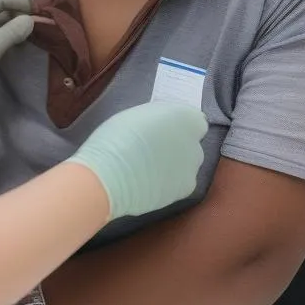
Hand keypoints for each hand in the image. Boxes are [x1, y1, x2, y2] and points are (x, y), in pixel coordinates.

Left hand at [0, 0, 35, 107]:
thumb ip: (12, 31)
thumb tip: (32, 20)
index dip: (22, 2)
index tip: (41, 11)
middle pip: (1, 7)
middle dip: (20, 14)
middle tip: (40, 23)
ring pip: (0, 20)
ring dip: (16, 25)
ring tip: (34, 31)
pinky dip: (9, 34)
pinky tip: (22, 39)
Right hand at [68, 102, 207, 219]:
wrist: (109, 176)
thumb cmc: (117, 137)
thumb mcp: (137, 114)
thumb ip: (158, 119)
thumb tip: (162, 125)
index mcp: (184, 118)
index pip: (195, 120)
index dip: (179, 125)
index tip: (163, 129)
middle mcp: (195, 142)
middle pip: (192, 143)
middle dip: (177, 145)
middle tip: (153, 148)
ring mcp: (192, 168)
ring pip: (187, 164)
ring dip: (173, 164)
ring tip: (148, 169)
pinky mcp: (185, 190)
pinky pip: (180, 182)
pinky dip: (168, 182)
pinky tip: (148, 182)